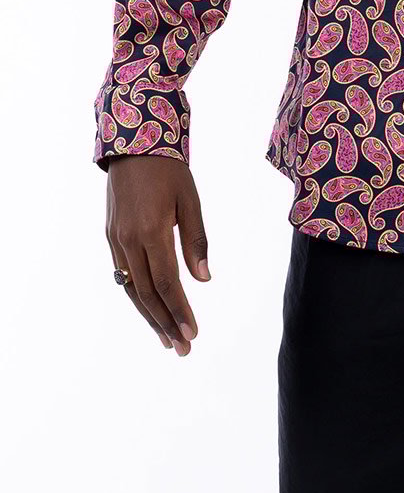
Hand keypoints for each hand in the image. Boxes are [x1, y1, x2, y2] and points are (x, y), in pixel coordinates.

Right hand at [104, 154, 210, 354]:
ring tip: (167, 339)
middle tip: (183, 348)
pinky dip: (137, 296)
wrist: (133, 144)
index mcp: (151, 231)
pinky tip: (149, 309)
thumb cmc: (169, 170)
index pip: (168, 283)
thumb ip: (196, 240)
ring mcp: (116, 240)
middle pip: (148, 293)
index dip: (180, 311)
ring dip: (149, 316)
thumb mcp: (189, 200)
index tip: (193, 333)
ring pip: (132, 289)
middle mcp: (129, 241)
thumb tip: (204, 279)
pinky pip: (123, 275)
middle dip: (166, 323)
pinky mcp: (110, 237)